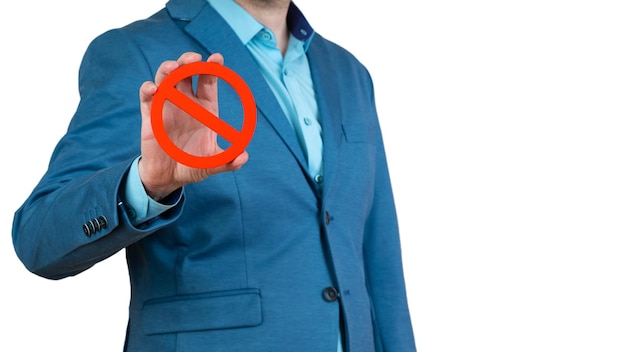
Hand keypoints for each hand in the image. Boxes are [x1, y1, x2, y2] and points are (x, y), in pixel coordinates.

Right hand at [138, 52, 248, 199]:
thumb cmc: (193, 164)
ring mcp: (167, 105)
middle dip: (190, 60)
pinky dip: (148, 89)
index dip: (213, 68)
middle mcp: (186, 101)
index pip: (208, 81)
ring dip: (168, 69)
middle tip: (195, 59)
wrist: (169, 176)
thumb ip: (228, 161)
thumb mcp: (212, 164)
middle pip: (186, 72)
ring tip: (174, 67)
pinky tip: (154, 89)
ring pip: (165, 77)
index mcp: (204, 107)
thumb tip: (244, 157)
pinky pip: (146, 96)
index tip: (217, 58)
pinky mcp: (150, 114)